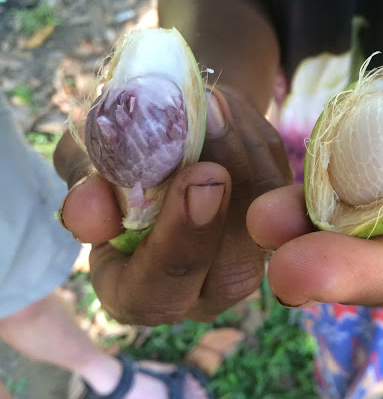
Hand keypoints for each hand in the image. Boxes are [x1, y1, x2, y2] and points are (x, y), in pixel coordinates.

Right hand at [54, 87, 291, 323]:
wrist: (159, 138)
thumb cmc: (112, 163)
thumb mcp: (85, 169)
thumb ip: (86, 191)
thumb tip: (88, 212)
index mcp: (139, 292)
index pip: (157, 294)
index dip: (177, 245)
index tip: (196, 182)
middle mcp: (201, 288)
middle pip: (233, 272)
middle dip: (231, 201)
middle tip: (215, 139)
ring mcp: (244, 260)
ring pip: (266, 226)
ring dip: (245, 158)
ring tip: (215, 103)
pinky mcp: (273, 225)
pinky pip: (281, 190)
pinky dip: (257, 145)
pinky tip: (231, 109)